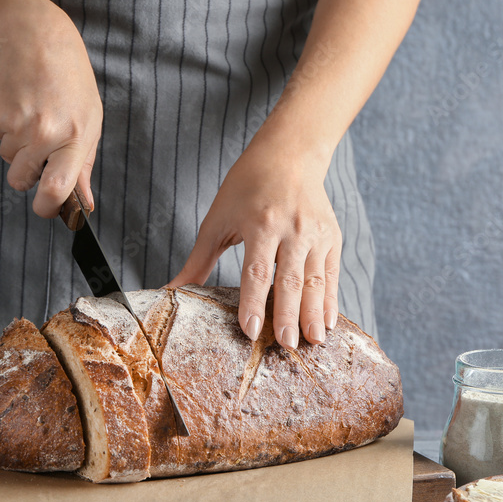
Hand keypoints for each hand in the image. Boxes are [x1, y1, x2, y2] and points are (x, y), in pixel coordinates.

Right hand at [0, 1, 101, 216]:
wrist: (37, 38)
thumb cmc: (70, 83)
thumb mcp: (89, 122)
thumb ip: (83, 167)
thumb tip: (84, 205)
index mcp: (74, 138)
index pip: (56, 188)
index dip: (47, 207)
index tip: (45, 207)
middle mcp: (44, 132)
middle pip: (21, 179)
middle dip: (27, 170)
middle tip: (41, 141)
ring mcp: (17, 121)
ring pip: (6, 158)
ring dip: (16, 144)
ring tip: (33, 113)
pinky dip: (5, 125)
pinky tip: (19, 102)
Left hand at [168, 134, 340, 348]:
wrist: (289, 154)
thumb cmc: (246, 187)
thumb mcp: (217, 219)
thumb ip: (198, 260)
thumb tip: (170, 291)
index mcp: (260, 224)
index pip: (256, 272)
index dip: (253, 303)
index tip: (251, 331)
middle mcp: (292, 229)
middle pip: (289, 280)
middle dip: (288, 316)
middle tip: (287, 347)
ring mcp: (316, 234)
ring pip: (315, 281)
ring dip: (313, 314)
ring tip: (312, 343)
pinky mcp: (333, 238)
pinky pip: (331, 275)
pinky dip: (330, 301)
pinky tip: (327, 324)